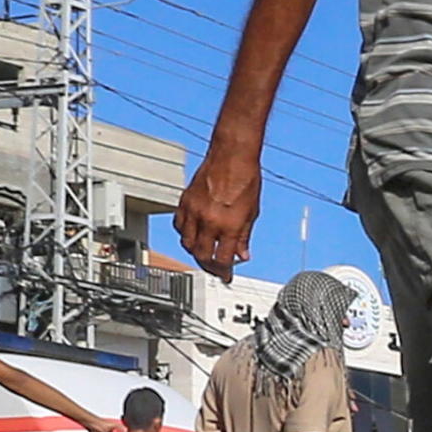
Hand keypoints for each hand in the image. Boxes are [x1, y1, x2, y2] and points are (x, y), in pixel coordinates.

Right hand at [175, 147, 261, 276]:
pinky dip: (185, 234)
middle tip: (215, 269)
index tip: (226, 276)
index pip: (222, 259)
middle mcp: (209, 221)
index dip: (224, 272)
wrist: (232, 156)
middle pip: (201, 255)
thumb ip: (244, 236)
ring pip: (187, 243)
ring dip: (195, 252)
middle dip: (209, 266)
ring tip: (205, 253)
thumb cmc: (246, 178)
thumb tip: (242, 255)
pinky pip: (178, 225)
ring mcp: (194, 211)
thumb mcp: (252, 212)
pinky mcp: (184, 202)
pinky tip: (193, 235)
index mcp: (228, 225)